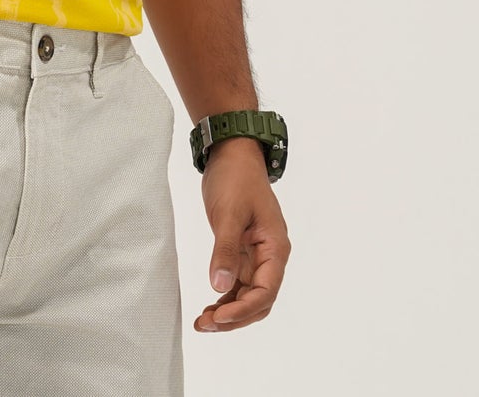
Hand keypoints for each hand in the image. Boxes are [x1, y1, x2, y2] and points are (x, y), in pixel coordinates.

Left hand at [194, 137, 291, 332]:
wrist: (233, 153)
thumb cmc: (235, 179)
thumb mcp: (229, 213)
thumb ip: (225, 250)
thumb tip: (219, 287)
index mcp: (275, 247)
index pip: (265, 291)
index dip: (243, 309)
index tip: (219, 318)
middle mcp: (270, 256)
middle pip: (259, 300)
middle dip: (235, 317)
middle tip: (206, 325)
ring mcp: (257, 255)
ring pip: (248, 295)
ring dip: (229, 311)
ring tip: (203, 322)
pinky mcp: (243, 250)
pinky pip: (239, 282)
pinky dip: (226, 296)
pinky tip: (210, 306)